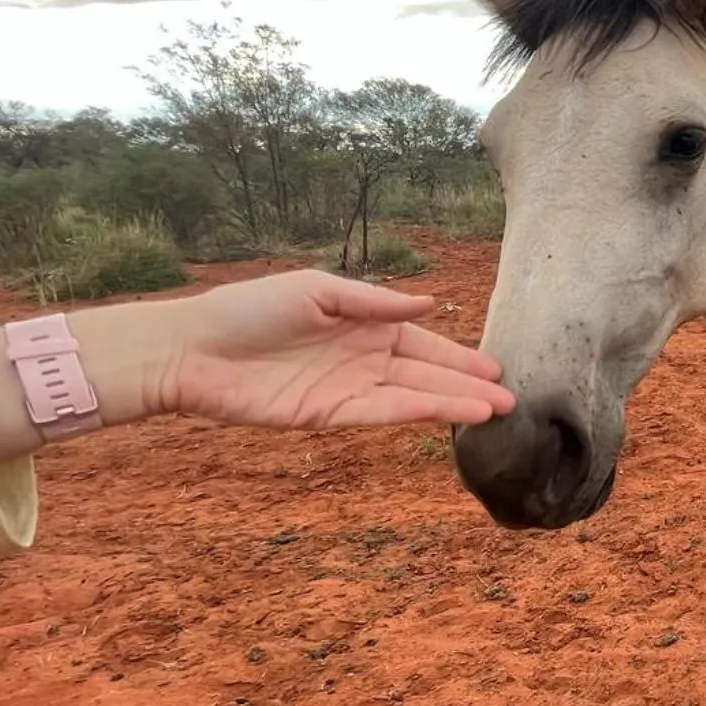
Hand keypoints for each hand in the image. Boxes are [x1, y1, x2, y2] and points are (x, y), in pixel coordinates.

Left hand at [147, 270, 514, 429]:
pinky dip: (416, 413)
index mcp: (364, 324)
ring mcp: (349, 388)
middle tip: (512, 397)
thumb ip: (373, 300)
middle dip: (468, 384)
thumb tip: (428, 304)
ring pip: (413, 396)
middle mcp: (364, 358)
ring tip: (495, 411)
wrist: (193, 349)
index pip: (423, 341)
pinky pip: (382, 414)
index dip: (460, 355)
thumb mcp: (316, 290)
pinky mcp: (329, 415)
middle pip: (427, 372)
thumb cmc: (249, 309)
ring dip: (453, 403)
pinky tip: (448, 414)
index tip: (496, 366)